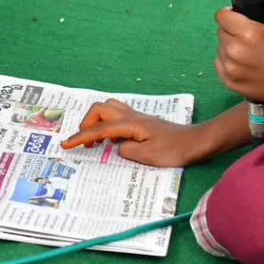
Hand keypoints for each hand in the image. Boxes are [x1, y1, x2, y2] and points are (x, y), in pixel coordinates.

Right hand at [61, 99, 206, 166]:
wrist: (197, 141)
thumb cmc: (175, 150)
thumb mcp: (148, 156)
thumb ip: (126, 150)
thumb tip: (115, 147)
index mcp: (129, 124)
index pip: (98, 129)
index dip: (80, 137)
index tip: (66, 144)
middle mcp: (131, 116)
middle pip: (99, 109)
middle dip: (86, 123)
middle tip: (84, 142)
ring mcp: (137, 117)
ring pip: (108, 108)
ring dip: (97, 121)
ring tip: (96, 140)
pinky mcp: (142, 122)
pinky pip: (117, 115)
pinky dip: (108, 124)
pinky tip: (114, 140)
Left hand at [214, 2, 263, 108]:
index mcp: (248, 33)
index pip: (221, 16)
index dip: (230, 13)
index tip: (237, 17)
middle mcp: (235, 50)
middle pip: (221, 31)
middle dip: (232, 31)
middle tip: (249, 37)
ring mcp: (230, 67)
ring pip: (220, 48)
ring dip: (230, 47)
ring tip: (249, 52)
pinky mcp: (229, 81)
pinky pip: (219, 63)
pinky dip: (227, 62)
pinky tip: (243, 63)